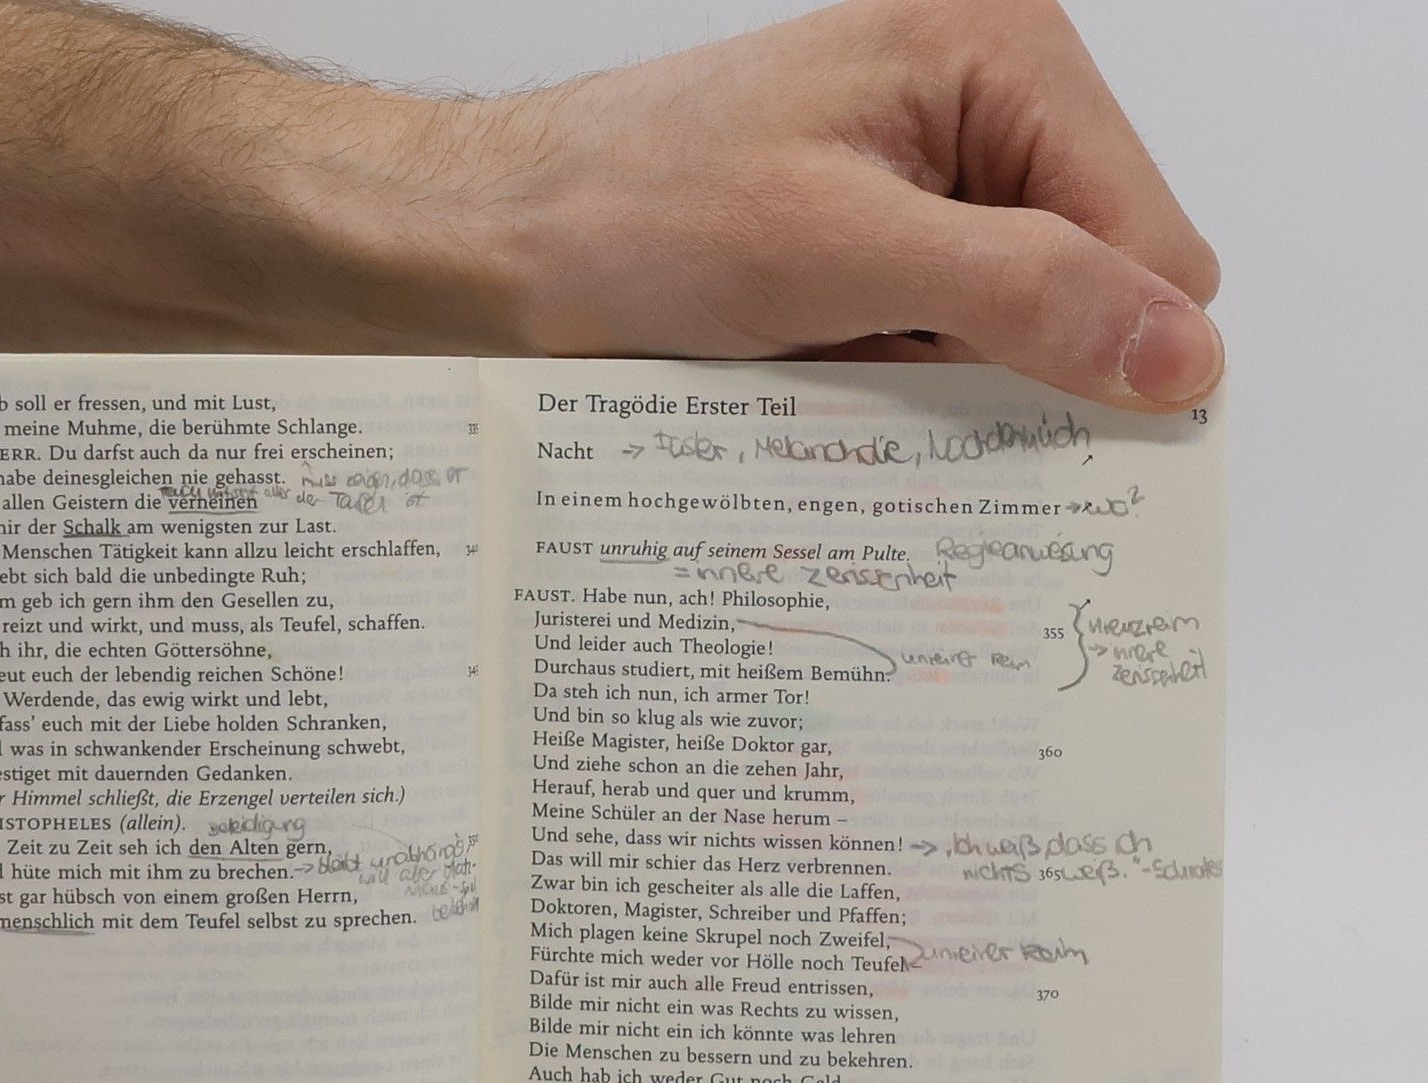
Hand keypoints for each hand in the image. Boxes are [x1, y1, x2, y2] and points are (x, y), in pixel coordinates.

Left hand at [452, 0, 1222, 408]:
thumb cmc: (634, 212)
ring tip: (839, 372)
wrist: (507, 244)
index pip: (1155, 243)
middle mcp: (986, 114)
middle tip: (896, 386)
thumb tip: (1181, 354)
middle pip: (1096, 295)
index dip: (1106, 348)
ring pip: (1019, 341)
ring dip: (945, 391)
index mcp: (1004, 58)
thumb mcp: (838, 251)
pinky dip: (899, 395)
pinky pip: (945, 356)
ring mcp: (933, 191)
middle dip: (1015, 368)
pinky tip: (827, 384)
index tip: (1021, 417)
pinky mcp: (882, 258)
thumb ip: (1021, 293)